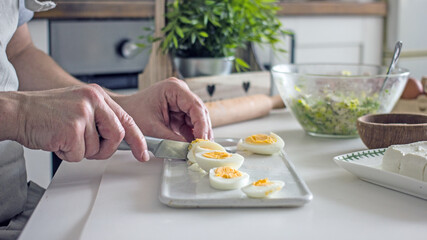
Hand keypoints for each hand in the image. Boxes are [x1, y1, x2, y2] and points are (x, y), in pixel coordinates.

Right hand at [13, 84, 148, 161]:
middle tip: (89, 149)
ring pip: (95, 149)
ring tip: (64, 137)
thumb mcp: (79, 106)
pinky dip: (67, 154)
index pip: (126, 119)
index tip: (143, 153)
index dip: (138, 139)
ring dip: (80, 151)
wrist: (17, 111)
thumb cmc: (45, 112)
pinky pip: (79, 155)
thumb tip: (119, 137)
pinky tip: (57, 140)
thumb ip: (100, 118)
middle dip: (105, 149)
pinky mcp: (72, 128)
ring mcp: (83, 114)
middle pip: (117, 135)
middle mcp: (93, 101)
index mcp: (97, 95)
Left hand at [115, 78, 212, 141]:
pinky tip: (193, 145)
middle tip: (204, 147)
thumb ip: (172, 140)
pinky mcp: (179, 111)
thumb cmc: (132, 113)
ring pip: (198, 119)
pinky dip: (192, 135)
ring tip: (199, 148)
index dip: (202, 125)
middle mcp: (180, 92)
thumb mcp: (152, 129)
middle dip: (203, 131)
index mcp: (174, 89)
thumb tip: (187, 149)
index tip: (202, 140)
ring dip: (199, 134)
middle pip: (200, 113)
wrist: (121, 113)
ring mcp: (181, 102)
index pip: (195, 107)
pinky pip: (190, 124)